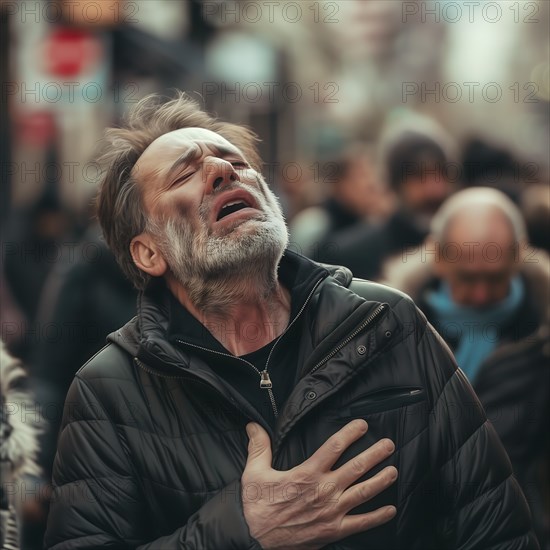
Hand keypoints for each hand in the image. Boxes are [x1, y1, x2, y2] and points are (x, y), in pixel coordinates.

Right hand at [242, 419, 396, 549]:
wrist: (254, 538)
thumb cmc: (256, 505)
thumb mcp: (255, 471)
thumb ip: (259, 446)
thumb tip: (253, 425)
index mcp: (307, 473)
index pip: (334, 446)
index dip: (351, 433)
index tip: (363, 425)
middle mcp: (323, 489)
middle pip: (356, 467)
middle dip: (375, 454)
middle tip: (389, 444)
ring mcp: (331, 511)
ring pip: (363, 492)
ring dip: (381, 480)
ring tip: (393, 470)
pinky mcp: (333, 531)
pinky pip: (361, 523)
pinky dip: (378, 517)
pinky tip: (390, 509)